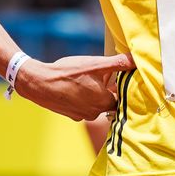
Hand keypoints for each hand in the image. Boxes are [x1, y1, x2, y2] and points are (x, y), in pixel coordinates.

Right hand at [19, 52, 133, 121]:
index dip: (124, 88)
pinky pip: (83, 106)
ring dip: (96, 94)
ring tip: (89, 79)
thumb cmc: (67, 73)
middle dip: (109, 90)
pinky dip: (83, 98)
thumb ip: (118, 63)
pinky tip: (77, 86)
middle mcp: (95, 113)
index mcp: (105, 102)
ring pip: (96, 104)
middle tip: (106, 76)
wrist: (38, 83)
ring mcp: (82, 115)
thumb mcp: (95, 64)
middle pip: (110, 102)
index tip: (122, 78)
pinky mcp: (71, 115)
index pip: (123, 99)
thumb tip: (136, 60)